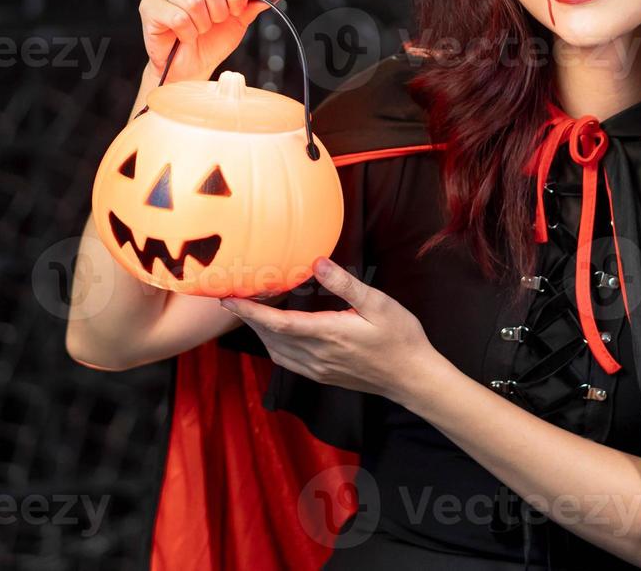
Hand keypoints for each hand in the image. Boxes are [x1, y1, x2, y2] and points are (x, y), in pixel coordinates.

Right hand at [138, 0, 289, 83]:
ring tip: (199, 28)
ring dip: (203, 24)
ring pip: (194, 2)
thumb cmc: (214, 35)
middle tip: (213, 22)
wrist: (192, 64)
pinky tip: (185, 35)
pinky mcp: (149, 6)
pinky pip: (178, 17)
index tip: (235, 9)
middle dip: (220, 12)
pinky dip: (188, 33)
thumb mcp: (242, 13)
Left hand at [219, 257, 444, 403]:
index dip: (250, 311)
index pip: (278, 323)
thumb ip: (345, 284)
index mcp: (328, 334)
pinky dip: (273, 344)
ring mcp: (318, 369)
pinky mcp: (322, 376)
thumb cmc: (400, 338)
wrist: (413, 378)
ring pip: (276, 351)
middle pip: (270, 337)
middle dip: (248, 317)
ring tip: (250, 310)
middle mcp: (317, 356)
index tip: (228, 298)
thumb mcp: (378, 304)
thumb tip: (317, 262)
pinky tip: (275, 332)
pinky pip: (287, 361)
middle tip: (232, 295)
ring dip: (259, 331)